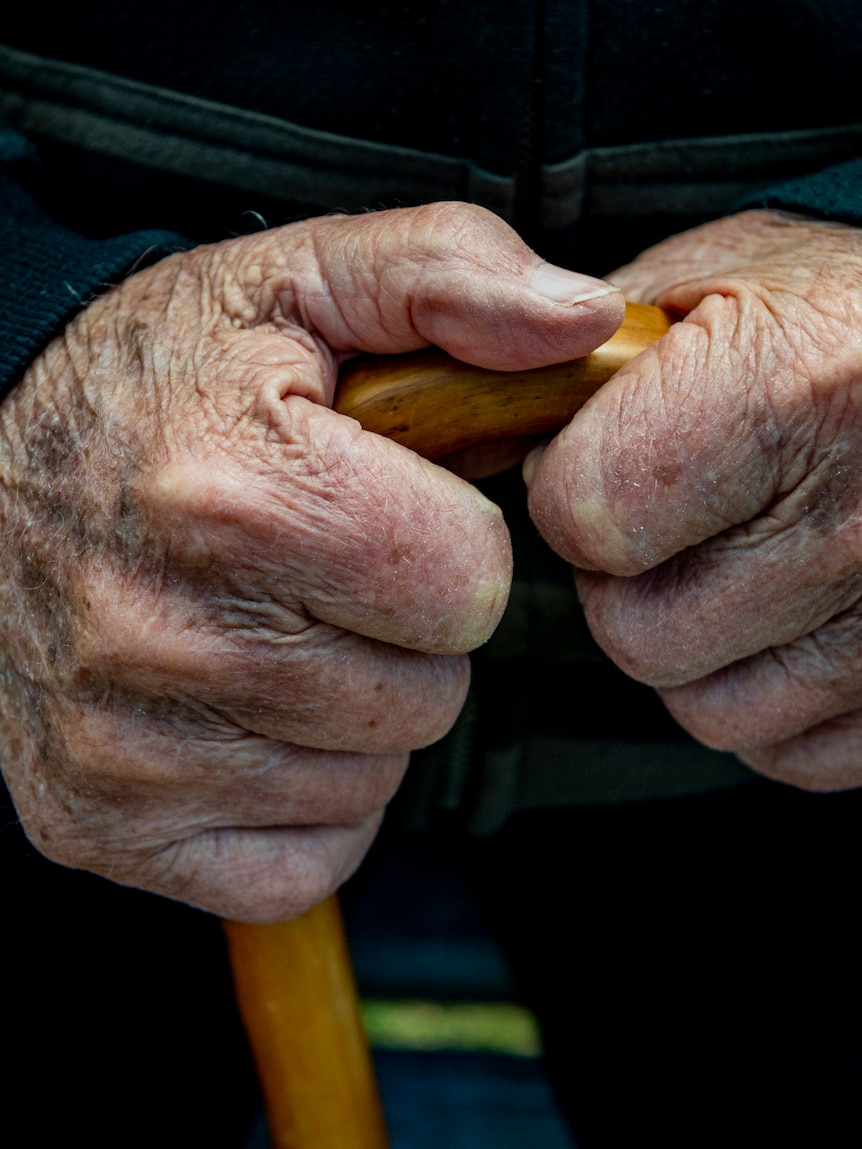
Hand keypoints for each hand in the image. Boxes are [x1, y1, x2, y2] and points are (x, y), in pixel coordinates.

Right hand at [0, 202, 621, 919]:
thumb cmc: (150, 384)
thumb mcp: (296, 284)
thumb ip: (449, 278)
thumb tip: (584, 321)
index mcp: (239, 495)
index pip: (468, 587)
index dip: (449, 546)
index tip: (384, 511)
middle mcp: (166, 636)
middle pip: (428, 697)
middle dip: (401, 634)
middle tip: (318, 572)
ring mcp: (127, 751)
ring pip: (371, 779)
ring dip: (350, 712)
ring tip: (267, 629)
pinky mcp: (105, 824)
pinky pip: (303, 857)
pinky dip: (300, 795)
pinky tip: (244, 713)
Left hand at [526, 209, 861, 791]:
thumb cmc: (856, 313)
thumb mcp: (728, 267)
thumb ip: (602, 344)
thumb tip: (506, 418)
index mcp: (784, 397)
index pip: (586, 518)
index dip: (570, 492)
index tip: (599, 462)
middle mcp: (850, 523)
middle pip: (633, 631)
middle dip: (624, 579)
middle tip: (669, 519)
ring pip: (704, 708)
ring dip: (692, 647)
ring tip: (733, 562)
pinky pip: (789, 749)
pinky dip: (768, 697)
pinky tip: (784, 618)